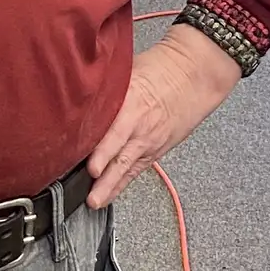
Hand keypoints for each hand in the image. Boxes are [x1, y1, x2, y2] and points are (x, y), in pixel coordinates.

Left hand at [88, 26, 242, 208]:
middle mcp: (141, 126)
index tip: (87, 164)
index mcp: (132, 103)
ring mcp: (150, 140)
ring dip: (111, 187)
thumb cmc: (161, 68)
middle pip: (120, 156)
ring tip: (96, 202)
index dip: (100, 150)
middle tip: (90, 195)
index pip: (113, 131)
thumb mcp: (128, 71)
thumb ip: (104, 88)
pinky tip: (110, 194)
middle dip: (105, 177)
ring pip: (128, 168)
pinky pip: (138, 169)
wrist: (195, 74)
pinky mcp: (157, 148)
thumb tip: (74, 95)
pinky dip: (123, 182)